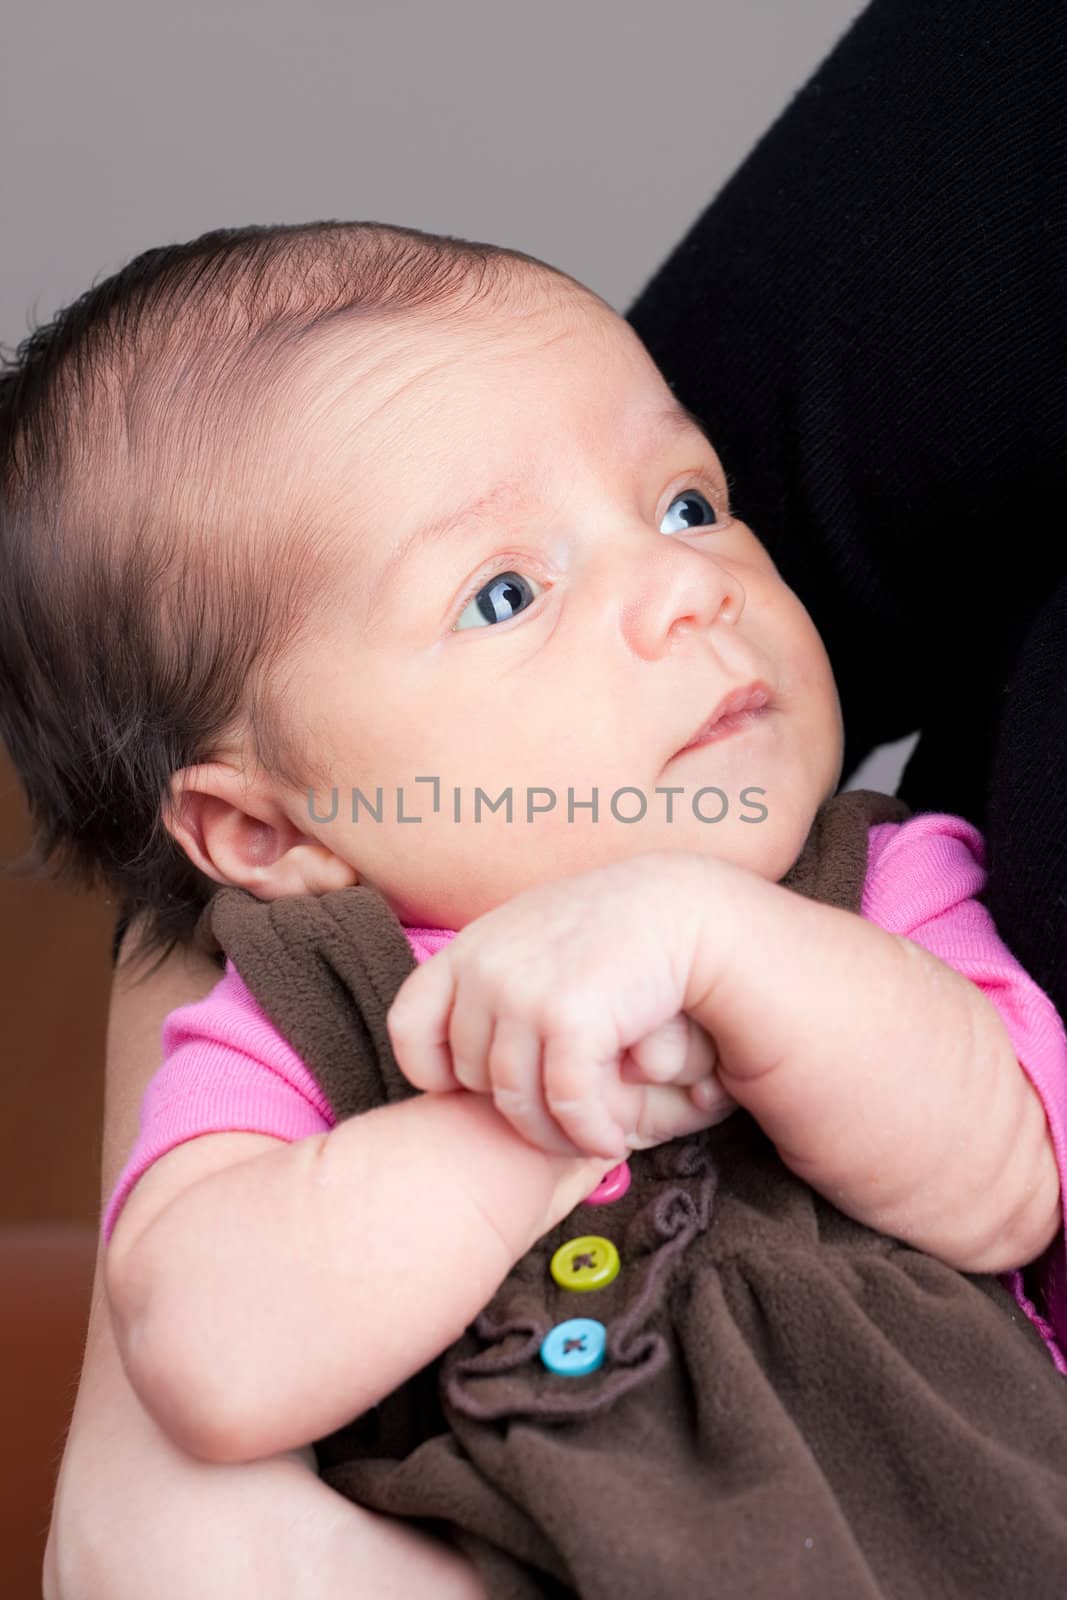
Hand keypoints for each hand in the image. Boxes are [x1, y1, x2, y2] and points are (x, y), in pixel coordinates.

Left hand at [386, 852, 737, 1158]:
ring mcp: (522, 993)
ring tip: (587, 1140)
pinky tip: (611, 1140)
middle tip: (557, 1121)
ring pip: (516, 1102)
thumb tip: (456, 1060)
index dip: (438, 1075)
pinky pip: (565, 1104)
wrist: (675, 907)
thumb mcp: (528, 942)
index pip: (409, 1030)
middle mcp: (483, 970)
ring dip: (556, 1136)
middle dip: (514, 1109)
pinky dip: (588, 1135)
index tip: (481, 1090)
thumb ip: (489, 984)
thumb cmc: (605, 934)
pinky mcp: (569, 1018)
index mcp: (467, 950)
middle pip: (471, 1077)